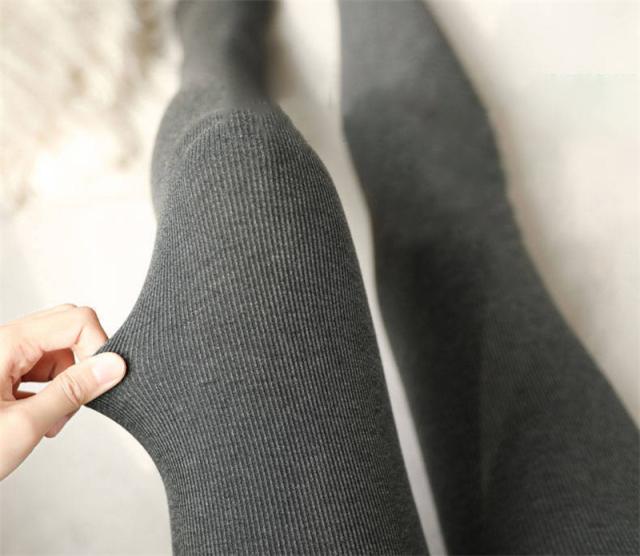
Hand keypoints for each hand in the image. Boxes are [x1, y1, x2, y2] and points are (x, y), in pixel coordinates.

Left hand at [0, 304, 125, 479]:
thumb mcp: (24, 424)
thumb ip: (73, 391)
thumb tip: (113, 366)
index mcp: (7, 344)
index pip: (76, 320)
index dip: (97, 348)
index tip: (101, 381)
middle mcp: (6, 343)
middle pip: (68, 328)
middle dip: (84, 361)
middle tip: (81, 396)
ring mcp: (5, 357)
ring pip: (59, 350)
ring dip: (69, 381)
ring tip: (55, 419)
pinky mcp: (5, 373)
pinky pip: (44, 367)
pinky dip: (54, 390)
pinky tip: (45, 418)